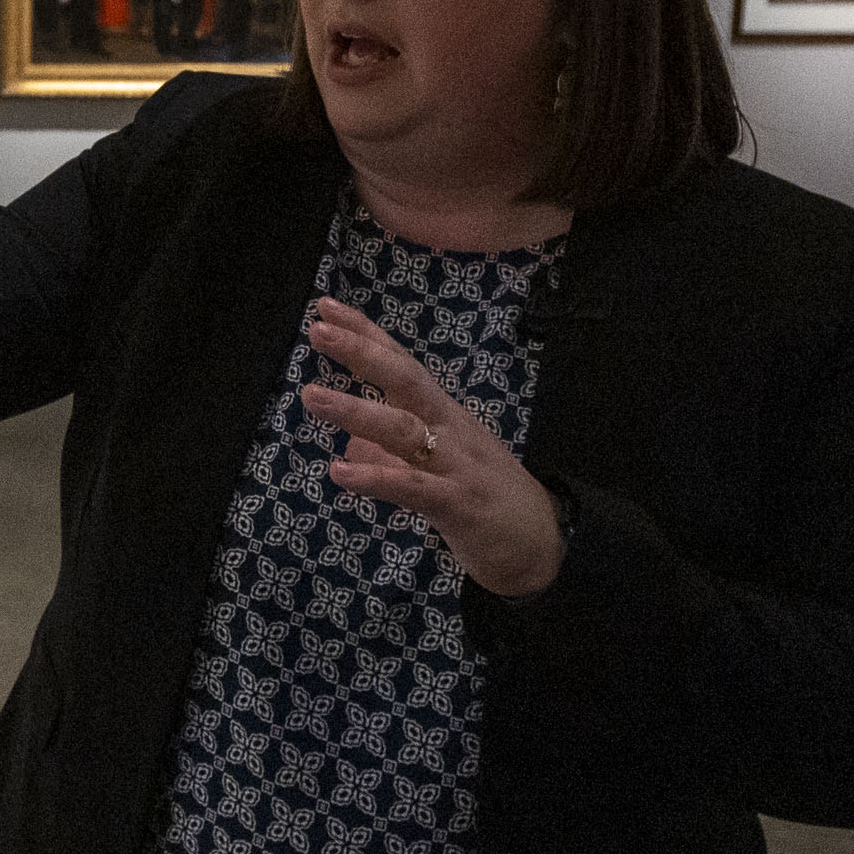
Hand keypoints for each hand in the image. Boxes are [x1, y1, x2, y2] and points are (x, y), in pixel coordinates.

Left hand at [299, 295, 564, 599]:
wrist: (543, 546)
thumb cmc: (486, 499)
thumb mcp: (436, 469)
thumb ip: (391, 456)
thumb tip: (348, 448)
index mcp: (444, 415)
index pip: (402, 365)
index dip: (367, 335)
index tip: (326, 307)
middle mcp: (450, 430)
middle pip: (405, 380)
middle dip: (362, 352)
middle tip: (318, 329)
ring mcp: (456, 464)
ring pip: (404, 429)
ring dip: (356, 410)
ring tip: (311, 396)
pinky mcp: (459, 504)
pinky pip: (413, 487)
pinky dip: (376, 478)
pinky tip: (339, 473)